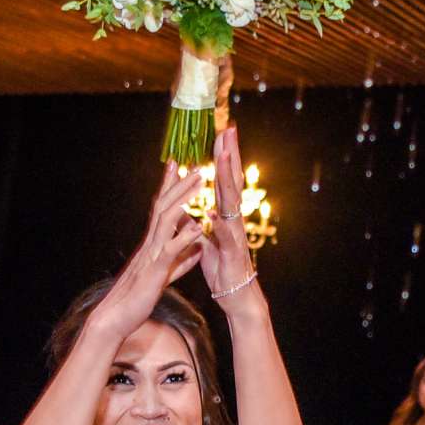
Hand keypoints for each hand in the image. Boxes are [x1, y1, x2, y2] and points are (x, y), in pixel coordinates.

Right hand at [91, 164, 206, 342]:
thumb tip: (197, 250)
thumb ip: (181, 261)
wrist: (116, 318)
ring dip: (183, 199)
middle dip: (180, 184)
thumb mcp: (166, 276)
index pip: (163, 209)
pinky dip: (183, 237)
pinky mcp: (154, 271)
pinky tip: (197, 227)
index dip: (172, 187)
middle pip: (164, 206)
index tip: (181, 166)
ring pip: (166, 220)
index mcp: (153, 245)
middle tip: (195, 166)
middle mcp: (150, 244)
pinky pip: (169, 251)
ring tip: (199, 182)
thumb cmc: (137, 299)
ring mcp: (151, 255)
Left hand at [195, 126, 260, 313]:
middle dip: (229, 155)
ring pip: (232, 202)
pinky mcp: (233, 252)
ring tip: (222, 158)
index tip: (221, 133)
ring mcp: (235, 233)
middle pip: (231, 181)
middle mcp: (233, 219)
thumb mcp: (206, 241)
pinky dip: (220, 224)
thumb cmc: (222, 267)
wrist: (234, 295)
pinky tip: (214, 212)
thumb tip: (189, 208)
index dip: (222, 157)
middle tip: (228, 130)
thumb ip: (198, 224)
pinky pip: (226, 236)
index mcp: (225, 215)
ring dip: (226, 180)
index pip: (223, 180)